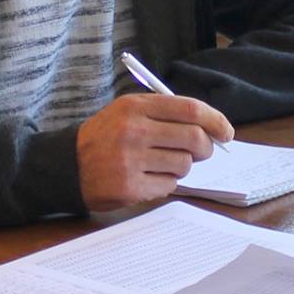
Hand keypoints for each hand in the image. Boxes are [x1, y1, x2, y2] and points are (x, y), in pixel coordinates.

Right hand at [77, 93, 235, 210]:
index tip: (226, 131)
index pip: (190, 110)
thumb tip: (210, 128)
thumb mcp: (127, 111)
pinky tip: (147, 177)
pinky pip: (169, 186)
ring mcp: (131, 161)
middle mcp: (134, 131)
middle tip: (202, 152)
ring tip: (160, 163)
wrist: (68, 165)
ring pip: (184, 165)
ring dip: (180, 166)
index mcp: (135, 106)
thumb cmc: (105, 136)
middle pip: (194, 138)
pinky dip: (165, 183)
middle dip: (206, 148)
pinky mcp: (130, 187)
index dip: (216, 120)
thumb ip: (164, 114)